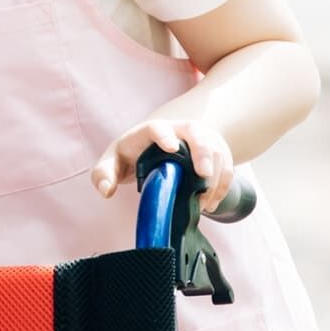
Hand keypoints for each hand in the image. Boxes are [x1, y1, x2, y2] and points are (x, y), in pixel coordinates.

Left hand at [90, 117, 234, 212]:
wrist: (156, 148)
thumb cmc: (131, 155)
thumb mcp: (112, 162)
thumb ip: (103, 174)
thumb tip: (106, 191)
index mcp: (151, 131)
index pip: (158, 127)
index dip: (165, 135)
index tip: (171, 147)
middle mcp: (179, 130)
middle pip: (196, 133)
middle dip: (203, 151)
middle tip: (203, 174)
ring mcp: (200, 139)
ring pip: (216, 150)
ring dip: (215, 176)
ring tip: (203, 202)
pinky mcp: (214, 152)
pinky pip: (226, 165)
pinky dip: (223, 184)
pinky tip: (211, 203)